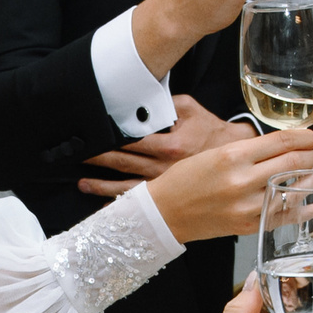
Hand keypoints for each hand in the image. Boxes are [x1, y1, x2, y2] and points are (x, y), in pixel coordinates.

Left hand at [79, 96, 255, 191]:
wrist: (236, 154)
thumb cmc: (212, 130)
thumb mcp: (189, 108)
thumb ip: (163, 105)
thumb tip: (140, 106)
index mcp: (170, 146)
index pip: (130, 142)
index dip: (107, 140)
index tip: (89, 138)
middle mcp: (165, 168)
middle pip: (123, 164)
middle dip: (98, 161)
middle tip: (77, 158)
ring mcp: (167, 184)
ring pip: (129, 187)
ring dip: (103, 186)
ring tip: (83, 184)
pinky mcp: (171, 194)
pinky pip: (143, 201)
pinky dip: (125, 205)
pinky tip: (107, 207)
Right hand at [139, 126, 312, 241]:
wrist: (166, 212)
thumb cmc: (186, 179)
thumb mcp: (216, 153)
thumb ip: (249, 151)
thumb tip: (283, 147)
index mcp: (233, 156)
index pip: (281, 142)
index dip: (303, 138)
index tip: (311, 137)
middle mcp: (243, 181)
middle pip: (292, 163)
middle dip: (308, 156)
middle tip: (311, 154)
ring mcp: (248, 206)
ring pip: (293, 190)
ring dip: (308, 179)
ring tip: (311, 172)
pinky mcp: (249, 226)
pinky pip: (285, 217)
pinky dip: (304, 210)